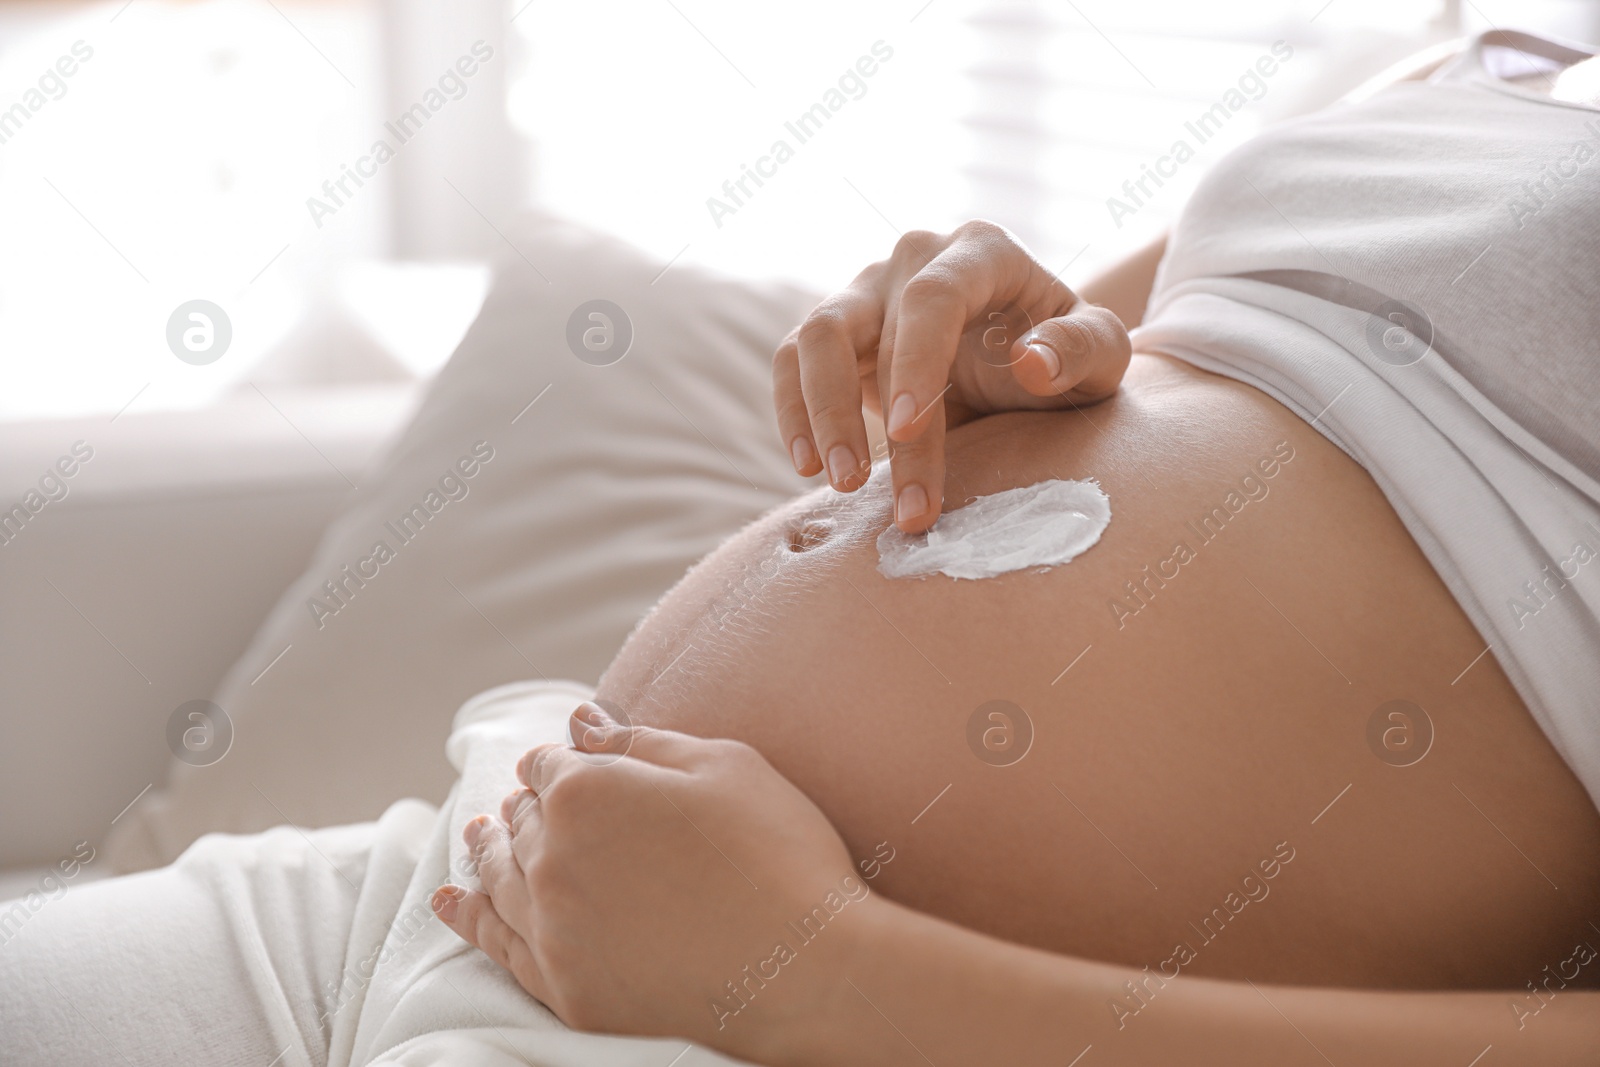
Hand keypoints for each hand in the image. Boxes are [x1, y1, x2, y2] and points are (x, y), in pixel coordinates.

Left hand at [432, 702, 875, 1059]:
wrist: (806, 969)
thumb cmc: (779, 853)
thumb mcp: (723, 766)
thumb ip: (640, 741)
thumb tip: (580, 722)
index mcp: (587, 790)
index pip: (551, 764)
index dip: (563, 760)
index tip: (572, 763)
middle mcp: (551, 857)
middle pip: (522, 821)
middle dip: (526, 804)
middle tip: (525, 801)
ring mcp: (552, 927)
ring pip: (500, 878)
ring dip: (488, 851)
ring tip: (478, 836)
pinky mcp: (564, 987)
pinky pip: (497, 946)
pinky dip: (469, 916)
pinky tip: (451, 901)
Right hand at [772, 219, 1131, 533]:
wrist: (1032, 365)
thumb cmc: (1069, 359)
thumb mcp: (1101, 357)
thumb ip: (1082, 350)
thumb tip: (1031, 362)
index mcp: (982, 252)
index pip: (932, 297)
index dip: (913, 362)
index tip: (906, 430)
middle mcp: (915, 259)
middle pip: (859, 325)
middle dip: (856, 414)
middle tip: (869, 488)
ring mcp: (870, 291)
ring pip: (811, 338)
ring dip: (816, 413)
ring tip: (839, 481)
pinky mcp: (840, 332)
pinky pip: (792, 363)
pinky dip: (794, 413)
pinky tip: (809, 467)